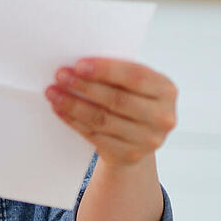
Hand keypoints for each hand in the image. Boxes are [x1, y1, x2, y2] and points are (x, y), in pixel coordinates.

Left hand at [45, 58, 176, 168]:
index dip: (106, 70)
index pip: (135, 77)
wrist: (138, 139)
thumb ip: (118, 74)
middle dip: (85, 86)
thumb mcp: (135, 85)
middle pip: (117, 100)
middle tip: (61, 76)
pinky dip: (74, 121)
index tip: (79, 65)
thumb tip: (78, 65)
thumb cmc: (132, 100)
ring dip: (73, 104)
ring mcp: (148, 140)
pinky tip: (60, 110)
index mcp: (166, 91)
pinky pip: (95, 136)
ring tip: (53, 93)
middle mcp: (163, 117)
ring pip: (102, 119)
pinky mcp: (129, 155)